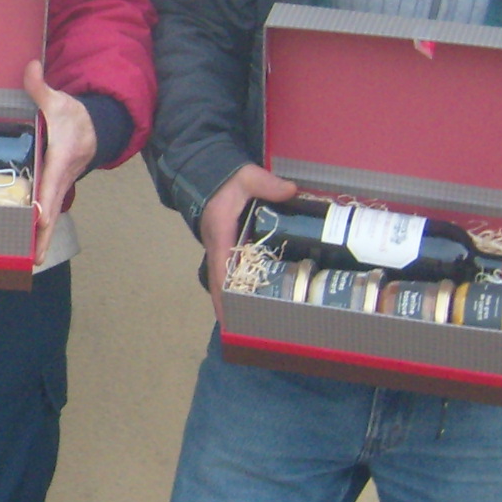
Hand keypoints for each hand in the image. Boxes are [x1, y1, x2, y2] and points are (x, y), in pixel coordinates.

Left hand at [22, 60, 97, 246]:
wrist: (97, 126)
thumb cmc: (76, 117)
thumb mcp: (59, 101)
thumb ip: (40, 87)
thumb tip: (30, 67)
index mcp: (61, 160)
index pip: (52, 185)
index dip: (45, 204)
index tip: (38, 221)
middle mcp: (61, 178)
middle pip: (51, 211)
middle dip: (44, 235)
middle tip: (33, 258)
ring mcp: (60, 185)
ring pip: (50, 215)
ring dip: (41, 237)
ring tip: (27, 260)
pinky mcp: (56, 187)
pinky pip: (48, 210)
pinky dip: (40, 227)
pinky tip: (27, 242)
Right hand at [200, 162, 298, 323]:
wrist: (210, 171)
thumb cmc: (227, 178)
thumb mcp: (248, 177)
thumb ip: (267, 184)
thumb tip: (292, 191)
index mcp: (220, 234)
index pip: (220, 270)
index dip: (224, 296)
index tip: (228, 319)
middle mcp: (217, 245)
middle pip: (220, 283)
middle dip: (230, 306)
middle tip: (247, 329)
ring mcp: (221, 246)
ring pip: (225, 278)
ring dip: (235, 298)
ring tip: (253, 319)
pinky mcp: (228, 244)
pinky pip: (231, 269)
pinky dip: (240, 284)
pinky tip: (256, 294)